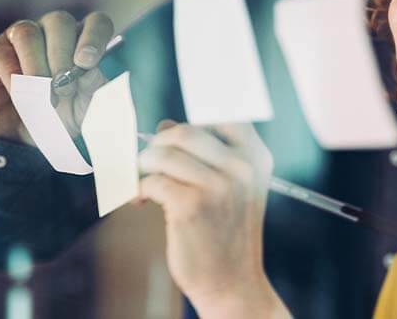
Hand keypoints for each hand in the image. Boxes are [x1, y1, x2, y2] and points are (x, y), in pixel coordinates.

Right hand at [0, 11, 112, 143]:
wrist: (36, 136)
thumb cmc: (68, 114)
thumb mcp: (87, 105)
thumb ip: (92, 86)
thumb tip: (88, 71)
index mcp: (85, 40)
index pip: (96, 22)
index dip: (94, 37)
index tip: (87, 63)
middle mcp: (55, 32)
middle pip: (59, 21)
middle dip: (62, 56)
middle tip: (64, 88)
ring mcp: (23, 37)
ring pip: (28, 32)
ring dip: (36, 64)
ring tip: (43, 93)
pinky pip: (0, 53)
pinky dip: (12, 74)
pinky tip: (22, 93)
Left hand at [138, 121, 289, 318]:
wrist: (232, 281)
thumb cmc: (226, 231)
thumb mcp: (234, 187)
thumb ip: (207, 154)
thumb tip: (164, 126)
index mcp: (256, 157)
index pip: (222, 115)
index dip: (193, 118)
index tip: (174, 134)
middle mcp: (243, 166)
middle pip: (185, 130)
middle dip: (158, 145)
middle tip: (150, 162)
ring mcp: (220, 186)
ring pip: (164, 154)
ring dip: (144, 166)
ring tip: (144, 182)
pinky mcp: (192, 206)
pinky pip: (152, 181)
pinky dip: (139, 189)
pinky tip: (143, 201)